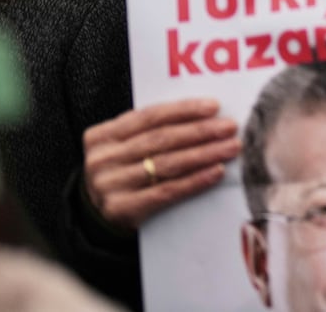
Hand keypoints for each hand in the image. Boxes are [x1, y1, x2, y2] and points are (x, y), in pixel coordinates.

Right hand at [83, 98, 238, 229]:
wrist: (95, 218)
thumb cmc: (120, 173)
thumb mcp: (123, 148)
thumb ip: (150, 132)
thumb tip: (203, 116)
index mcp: (101, 136)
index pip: (149, 116)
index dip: (184, 110)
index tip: (214, 106)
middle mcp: (103, 159)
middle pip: (161, 139)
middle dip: (200, 131)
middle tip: (229, 127)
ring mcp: (110, 185)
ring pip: (166, 164)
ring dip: (204, 154)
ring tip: (230, 147)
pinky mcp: (122, 209)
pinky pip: (166, 191)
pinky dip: (195, 180)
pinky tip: (216, 172)